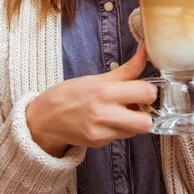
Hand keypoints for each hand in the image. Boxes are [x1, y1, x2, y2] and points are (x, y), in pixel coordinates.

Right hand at [26, 42, 155, 156]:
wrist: (45, 118)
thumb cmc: (70, 93)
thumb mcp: (97, 78)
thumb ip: (126, 69)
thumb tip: (146, 49)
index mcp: (105, 91)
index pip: (146, 93)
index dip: (149, 91)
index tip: (142, 88)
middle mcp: (104, 113)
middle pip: (147, 122)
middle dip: (146, 112)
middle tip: (136, 104)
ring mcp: (102, 132)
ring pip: (136, 131)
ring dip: (133, 122)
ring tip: (120, 112)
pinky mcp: (99, 144)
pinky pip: (121, 137)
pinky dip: (119, 129)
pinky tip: (107, 121)